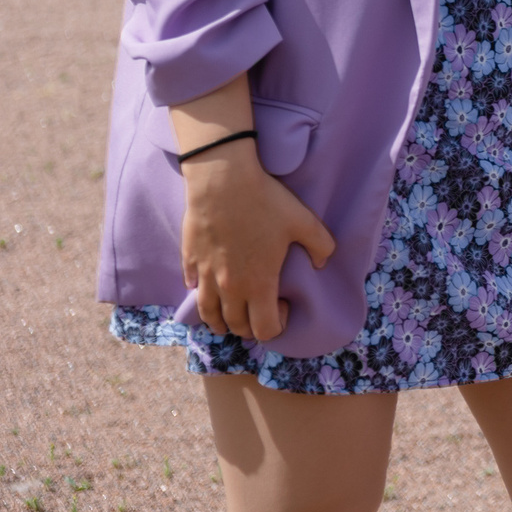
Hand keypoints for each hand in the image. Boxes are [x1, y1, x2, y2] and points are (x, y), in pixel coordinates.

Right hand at [180, 147, 336, 341]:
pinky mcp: (189, 260)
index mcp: (258, 284)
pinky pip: (192, 287)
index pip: (264, 329)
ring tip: (229, 317)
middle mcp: (229, 287)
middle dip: (249, 328)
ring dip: (221, 321)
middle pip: (236, 326)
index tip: (284, 305)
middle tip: (259, 312)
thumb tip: (322, 263)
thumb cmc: (265, 202)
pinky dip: (201, 293)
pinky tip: (208, 285)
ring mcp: (205, 275)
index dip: (277, 326)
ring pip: (209, 314)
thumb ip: (321, 245)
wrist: (222, 182)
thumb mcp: (304, 221)